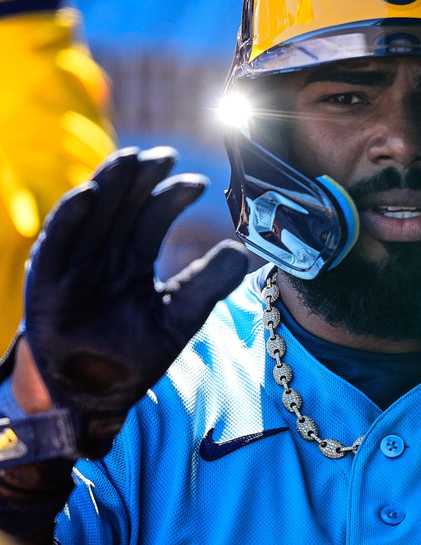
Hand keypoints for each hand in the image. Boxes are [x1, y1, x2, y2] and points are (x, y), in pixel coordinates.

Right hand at [19, 148, 247, 458]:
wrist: (98, 398)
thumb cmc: (135, 359)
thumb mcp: (181, 317)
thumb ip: (209, 283)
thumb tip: (243, 250)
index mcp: (130, 261)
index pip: (152, 217)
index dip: (172, 195)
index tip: (200, 181)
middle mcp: (102, 257)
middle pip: (122, 206)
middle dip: (142, 178)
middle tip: (166, 153)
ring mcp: (74, 266)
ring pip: (91, 213)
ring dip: (108, 184)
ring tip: (130, 159)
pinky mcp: (47, 282)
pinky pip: (57, 242)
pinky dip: (70, 217)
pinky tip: (88, 192)